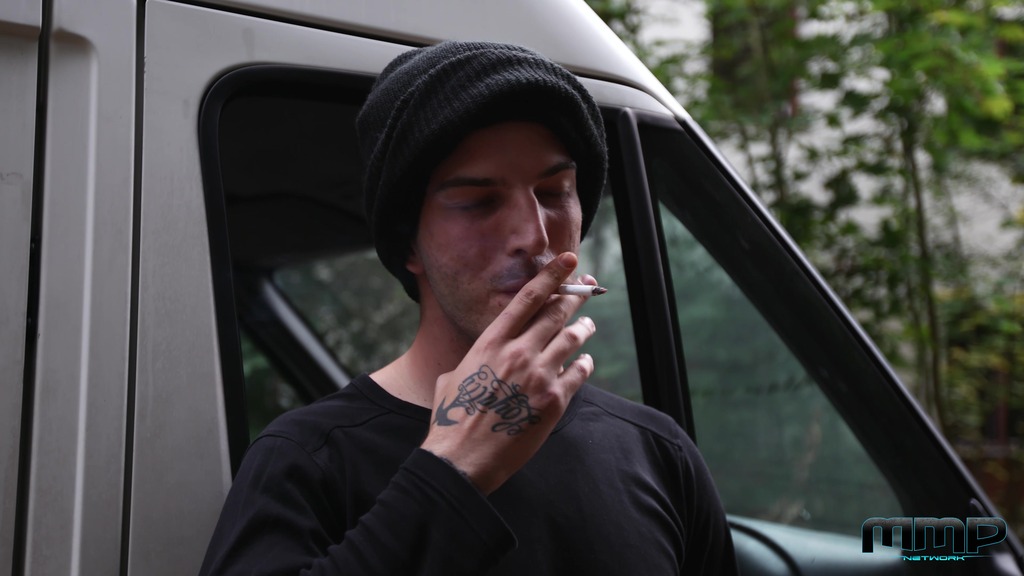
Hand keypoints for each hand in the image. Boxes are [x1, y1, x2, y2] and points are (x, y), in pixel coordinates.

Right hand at [420, 252, 597, 493]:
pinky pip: (580, 373)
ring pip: (572, 339)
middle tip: (587, 287)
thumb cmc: (451, 420)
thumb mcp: (452, 377)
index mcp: (491, 343)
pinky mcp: (554, 401)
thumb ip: (474, 360)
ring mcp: (539, 376)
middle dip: (575, 297)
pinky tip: (585, 361)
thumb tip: (482, 357)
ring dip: (583, 328)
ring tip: (588, 325)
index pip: (527, 299)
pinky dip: (585, 364)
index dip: (551, 276)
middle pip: (556, 314)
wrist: (462, 459)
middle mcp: (517, 353)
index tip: (567, 261)